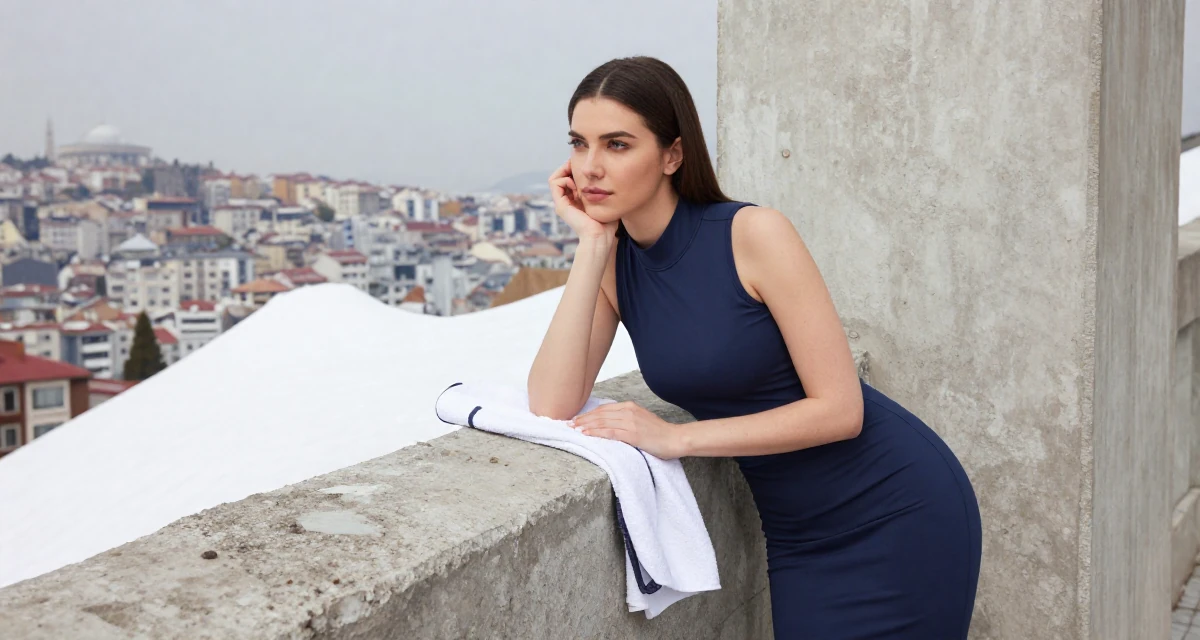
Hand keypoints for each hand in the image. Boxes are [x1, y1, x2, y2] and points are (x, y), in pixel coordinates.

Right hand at [548, 160, 617, 241]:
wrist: (601, 237)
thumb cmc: (607, 222)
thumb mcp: (606, 201)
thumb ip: (604, 191)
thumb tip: (610, 179)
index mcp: (577, 200)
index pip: (570, 178)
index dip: (575, 168)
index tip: (586, 166)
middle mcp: (567, 201)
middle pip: (561, 176)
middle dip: (569, 167)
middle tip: (580, 166)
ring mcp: (562, 203)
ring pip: (555, 178)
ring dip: (565, 172)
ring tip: (578, 178)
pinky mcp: (561, 206)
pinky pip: (554, 183)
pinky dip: (564, 178)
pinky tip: (576, 185)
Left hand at [568, 401, 685, 459]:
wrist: (675, 439)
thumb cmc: (659, 433)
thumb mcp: (641, 420)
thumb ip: (627, 419)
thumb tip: (610, 424)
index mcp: (630, 407)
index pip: (604, 409)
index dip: (589, 414)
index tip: (577, 419)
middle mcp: (629, 411)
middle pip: (600, 414)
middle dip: (583, 419)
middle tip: (570, 424)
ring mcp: (630, 422)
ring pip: (602, 421)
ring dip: (586, 425)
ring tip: (574, 429)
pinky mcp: (632, 434)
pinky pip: (609, 432)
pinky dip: (596, 432)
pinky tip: (586, 434)